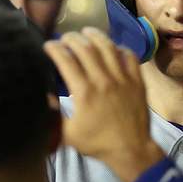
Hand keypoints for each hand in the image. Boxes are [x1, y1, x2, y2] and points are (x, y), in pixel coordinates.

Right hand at [45, 28, 162, 181]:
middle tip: (65, 37)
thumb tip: (45, 97)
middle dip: (72, 38)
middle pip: (86, 48)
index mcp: (84, 92)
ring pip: (108, 47)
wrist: (131, 150)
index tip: (48, 44)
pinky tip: (113, 47)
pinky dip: (120, 48)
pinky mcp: (137, 81)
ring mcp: (123, 79)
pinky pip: (130, 57)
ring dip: (95, 36)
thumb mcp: (68, 134)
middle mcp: (103, 80)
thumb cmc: (98, 143)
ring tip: (86, 32)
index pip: (66, 60)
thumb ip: (54, 115)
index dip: (55, 48)